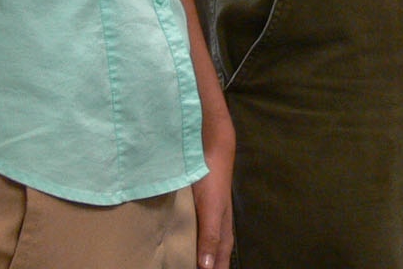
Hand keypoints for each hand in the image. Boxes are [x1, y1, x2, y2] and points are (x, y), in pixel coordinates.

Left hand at [193, 116, 233, 268]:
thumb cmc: (213, 180)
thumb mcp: (212, 210)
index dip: (217, 268)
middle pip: (215, 248)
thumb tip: (207, 268)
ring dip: (201, 249)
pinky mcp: (197, 200)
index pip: (221, 256)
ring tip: (193, 259)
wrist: (209, 146)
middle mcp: (216, 220)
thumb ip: (210, 236)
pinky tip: (181, 233)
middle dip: (211, 262)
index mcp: (222, 226)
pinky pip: (195, 224)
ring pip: (205, 236)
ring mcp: (207, 209)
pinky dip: (191, 234)